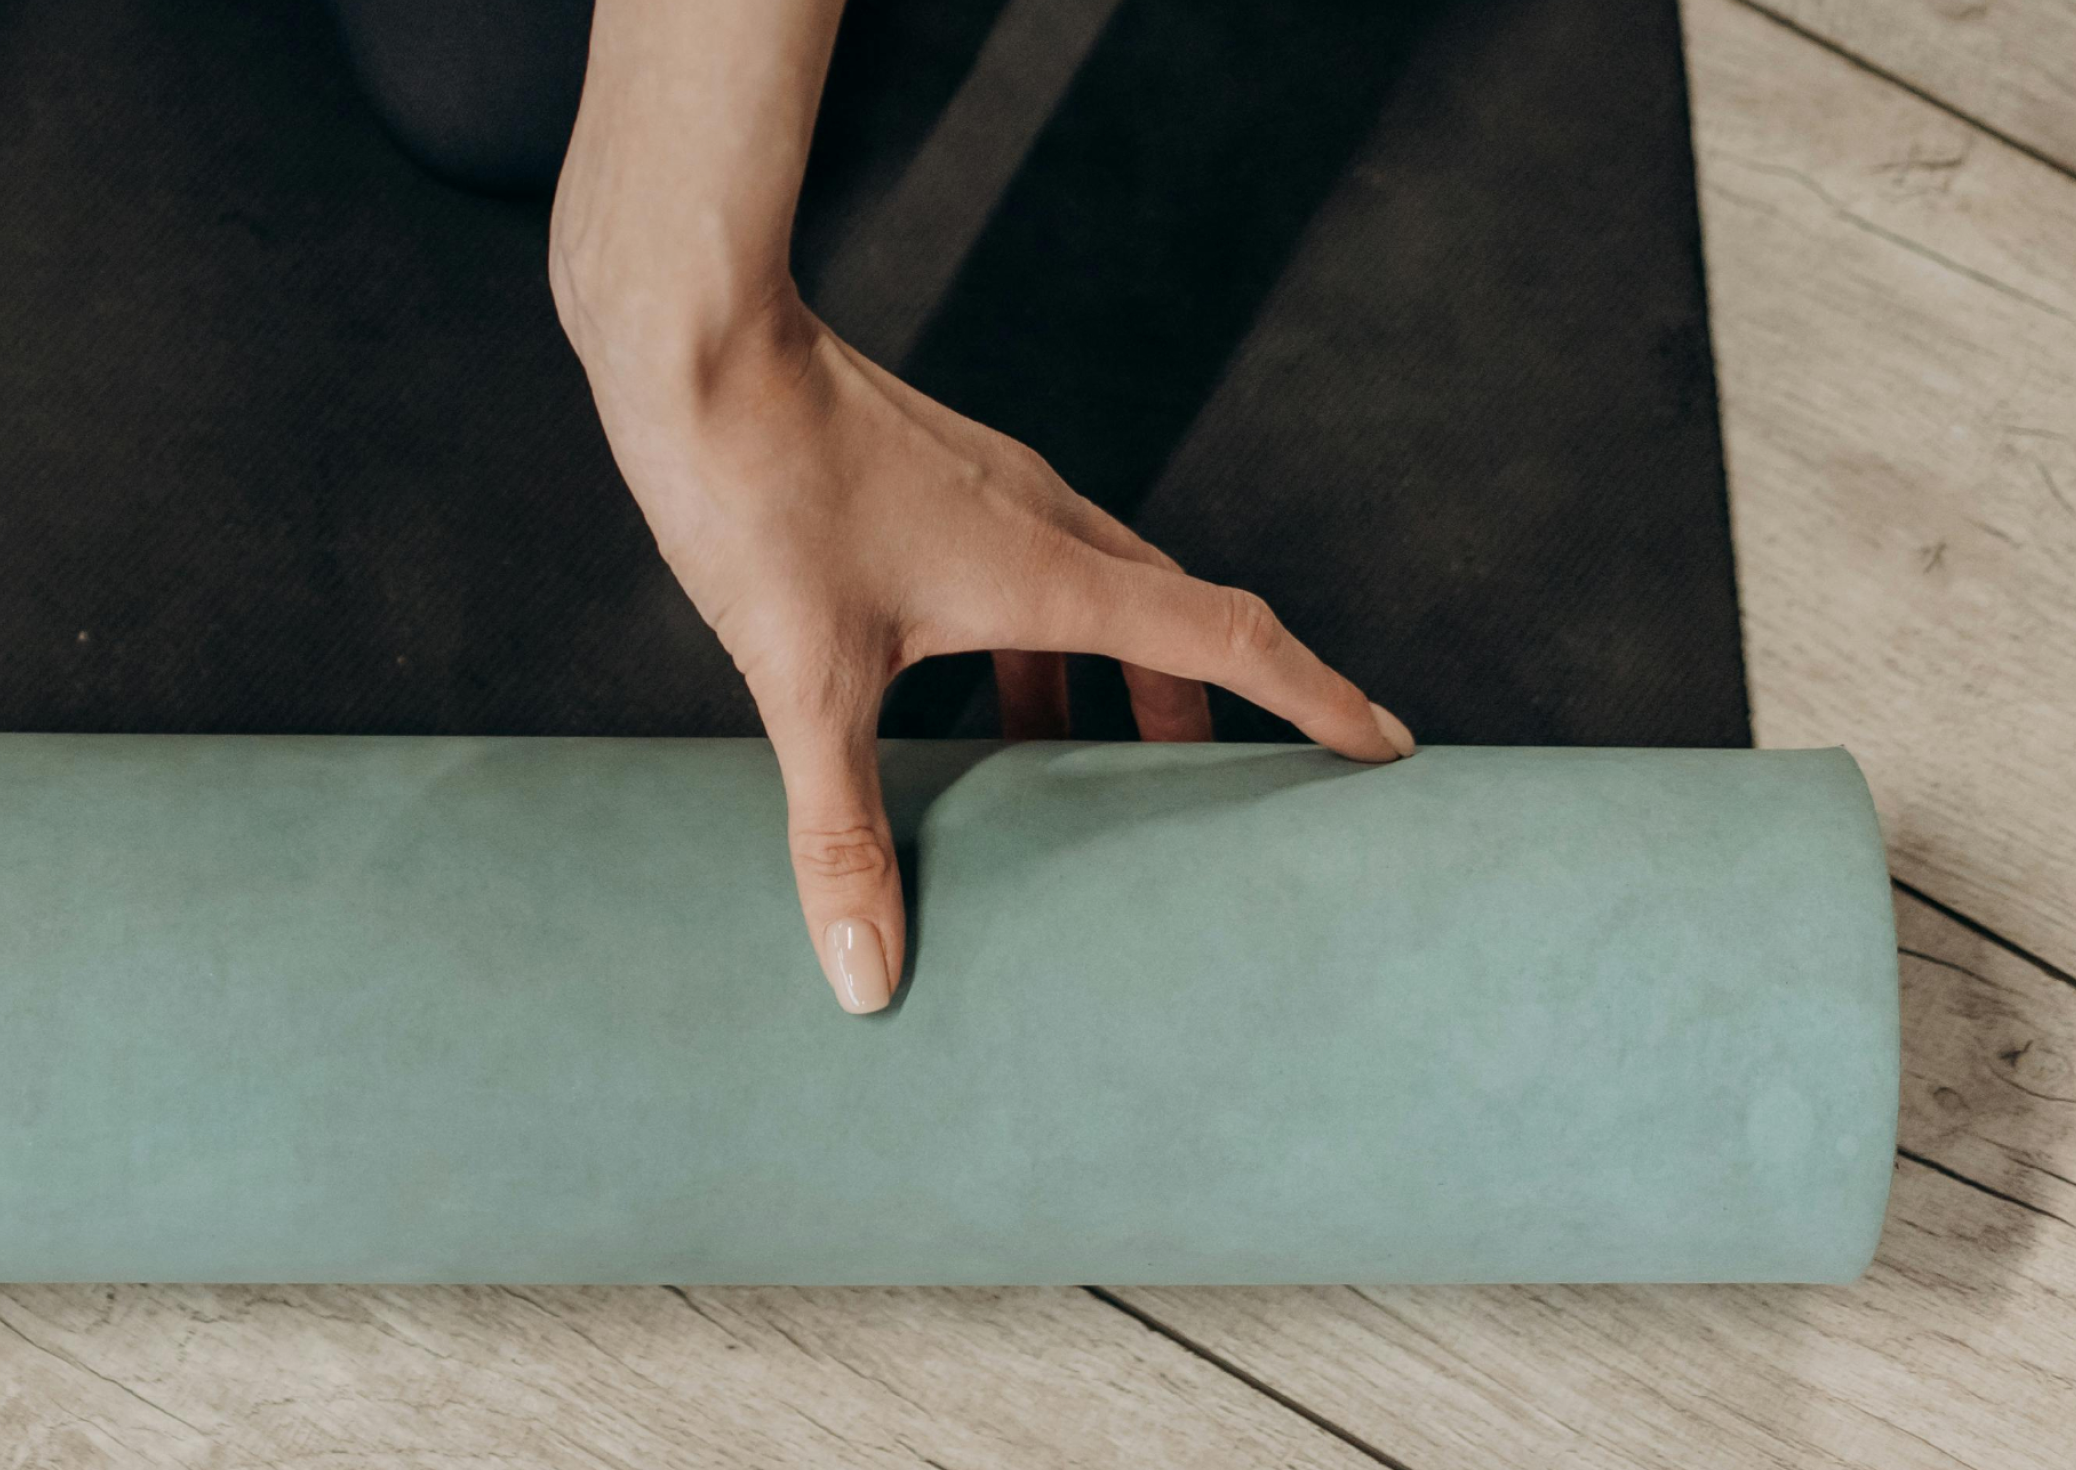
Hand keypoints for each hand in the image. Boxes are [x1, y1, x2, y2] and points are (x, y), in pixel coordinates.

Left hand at [572, 295, 1411, 1012]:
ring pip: (1088, 592)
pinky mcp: (919, 474)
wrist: (691, 337)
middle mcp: (1039, 518)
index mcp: (1052, 569)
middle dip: (1203, 714)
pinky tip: (940, 690)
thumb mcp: (804, 681)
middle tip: (1221, 799)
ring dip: (1103, 679)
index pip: (1227, 638)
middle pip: (1169, 620)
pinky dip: (1018, 643)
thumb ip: (842, 832)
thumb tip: (868, 978)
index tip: (1385, 745)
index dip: (1313, 698)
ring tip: (1076, 768)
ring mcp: (979, 488)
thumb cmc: (757, 489)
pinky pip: (1013, 568)